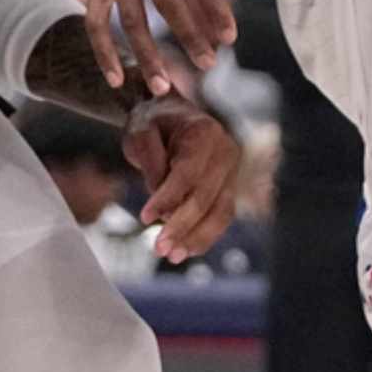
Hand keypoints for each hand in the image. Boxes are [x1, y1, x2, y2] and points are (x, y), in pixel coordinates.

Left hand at [122, 96, 238, 265]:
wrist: (170, 114)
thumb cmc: (152, 122)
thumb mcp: (141, 132)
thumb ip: (150, 163)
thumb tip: (164, 208)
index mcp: (204, 132)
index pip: (187, 172)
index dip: (167, 198)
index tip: (144, 217)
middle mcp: (225, 151)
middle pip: (205, 197)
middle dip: (181, 226)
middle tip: (158, 249)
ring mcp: (231, 171)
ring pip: (220, 213)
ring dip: (196, 238)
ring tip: (171, 256)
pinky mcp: (228, 188)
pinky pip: (221, 217)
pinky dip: (204, 236)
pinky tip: (185, 250)